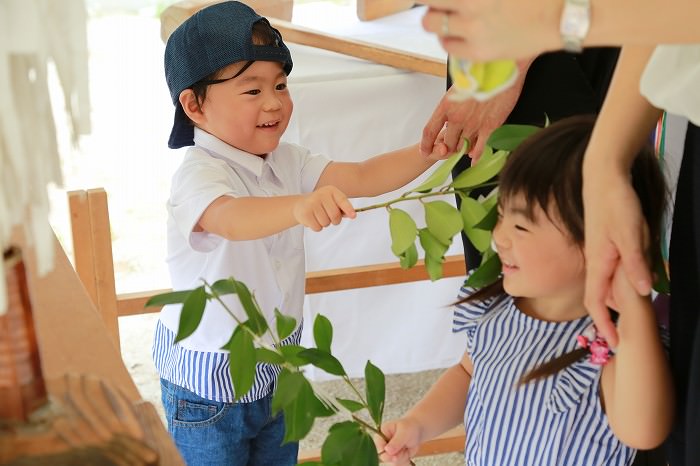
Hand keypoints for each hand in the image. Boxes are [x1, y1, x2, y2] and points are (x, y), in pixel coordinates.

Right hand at [293, 185, 355, 231]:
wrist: (300, 205)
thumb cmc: (320, 204)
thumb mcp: (332, 201)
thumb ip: (342, 208)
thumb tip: (351, 215)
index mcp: (331, 190)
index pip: (342, 200)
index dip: (348, 209)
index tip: (353, 216)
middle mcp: (321, 194)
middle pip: (335, 215)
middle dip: (335, 221)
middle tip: (329, 217)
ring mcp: (312, 203)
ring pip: (326, 223)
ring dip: (324, 224)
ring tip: (318, 216)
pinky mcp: (305, 213)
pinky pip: (318, 227)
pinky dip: (317, 227)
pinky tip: (313, 219)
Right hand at [374, 418, 421, 464]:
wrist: (418, 431)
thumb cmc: (410, 427)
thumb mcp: (404, 432)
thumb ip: (396, 442)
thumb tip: (387, 450)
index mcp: (381, 433)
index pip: (378, 448)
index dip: (386, 453)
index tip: (395, 454)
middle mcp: (382, 443)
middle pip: (384, 458)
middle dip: (396, 457)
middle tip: (404, 449)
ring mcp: (388, 451)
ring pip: (391, 463)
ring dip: (401, 458)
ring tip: (406, 449)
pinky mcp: (394, 457)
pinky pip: (397, 464)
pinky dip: (404, 462)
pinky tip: (407, 454)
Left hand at [420, 0, 560, 60]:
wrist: (560, 17)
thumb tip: (460, 0)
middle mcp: (470, 4)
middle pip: (427, 1)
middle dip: (432, 0)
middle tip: (445, 3)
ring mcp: (472, 29)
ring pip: (430, 24)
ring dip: (436, 18)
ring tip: (451, 18)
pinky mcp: (478, 52)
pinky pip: (447, 47)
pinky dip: (448, 39)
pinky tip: (460, 34)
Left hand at [420, 78, 522, 162]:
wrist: (503, 69)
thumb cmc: (480, 73)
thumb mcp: (458, 87)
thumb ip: (452, 104)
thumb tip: (450, 116)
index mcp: (445, 105)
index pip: (430, 130)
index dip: (426, 144)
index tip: (424, 152)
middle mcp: (456, 117)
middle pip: (447, 142)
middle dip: (449, 147)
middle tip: (453, 146)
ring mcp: (473, 124)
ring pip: (463, 145)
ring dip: (463, 148)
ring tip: (465, 147)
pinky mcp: (489, 127)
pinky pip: (479, 147)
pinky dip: (476, 155)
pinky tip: (473, 159)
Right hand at [583, 169, 651, 346]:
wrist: (602, 177)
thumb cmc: (615, 204)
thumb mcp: (631, 235)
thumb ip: (635, 265)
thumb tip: (643, 293)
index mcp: (599, 264)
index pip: (596, 303)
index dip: (603, 324)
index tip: (613, 344)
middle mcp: (596, 262)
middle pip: (603, 297)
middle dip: (614, 316)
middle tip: (631, 331)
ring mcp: (600, 253)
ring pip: (610, 283)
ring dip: (621, 297)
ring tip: (637, 310)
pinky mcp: (605, 244)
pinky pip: (614, 270)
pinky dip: (623, 280)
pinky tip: (638, 277)